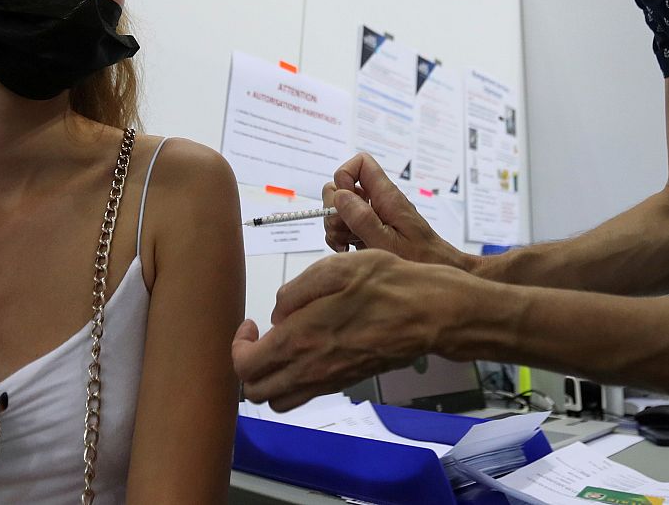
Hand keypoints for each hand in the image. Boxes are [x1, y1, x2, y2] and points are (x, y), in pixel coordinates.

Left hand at [231, 249, 470, 410]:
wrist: (429, 313)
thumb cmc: (386, 285)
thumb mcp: (334, 268)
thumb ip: (296, 291)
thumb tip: (278, 312)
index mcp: (300, 339)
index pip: (245, 365)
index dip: (238, 345)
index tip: (252, 324)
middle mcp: (310, 368)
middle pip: (256, 391)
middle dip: (249, 366)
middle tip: (261, 338)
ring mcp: (329, 380)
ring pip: (279, 400)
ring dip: (270, 379)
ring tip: (281, 348)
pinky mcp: (346, 381)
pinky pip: (306, 395)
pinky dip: (295, 382)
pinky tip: (309, 349)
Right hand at [323, 153, 475, 271]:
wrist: (438, 270)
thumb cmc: (421, 260)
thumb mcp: (387, 243)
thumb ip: (363, 218)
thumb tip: (340, 195)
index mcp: (387, 196)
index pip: (361, 163)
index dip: (344, 176)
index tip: (343, 202)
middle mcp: (379, 200)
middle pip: (342, 187)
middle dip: (333, 209)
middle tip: (344, 230)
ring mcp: (373, 214)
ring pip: (340, 207)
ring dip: (335, 227)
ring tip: (347, 245)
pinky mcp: (370, 227)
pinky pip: (345, 224)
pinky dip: (340, 236)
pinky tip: (348, 250)